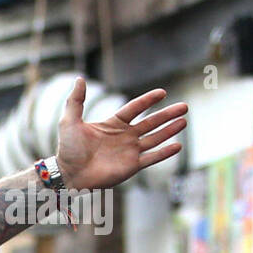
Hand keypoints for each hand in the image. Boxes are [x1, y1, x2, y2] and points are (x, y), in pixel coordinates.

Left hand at [56, 77, 187, 189]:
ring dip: (169, 130)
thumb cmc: (68, 149)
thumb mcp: (70, 121)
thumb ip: (76, 101)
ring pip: (155, 138)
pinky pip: (152, 158)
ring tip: (184, 121)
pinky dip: (164, 153)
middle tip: (184, 106)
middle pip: (150, 122)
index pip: (134, 109)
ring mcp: (129, 151)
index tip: (162, 92)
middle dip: (167, 115)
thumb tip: (80, 78)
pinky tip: (178, 145)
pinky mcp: (131, 166)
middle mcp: (124, 137)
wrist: (69, 174)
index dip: (147, 100)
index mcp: (112, 125)